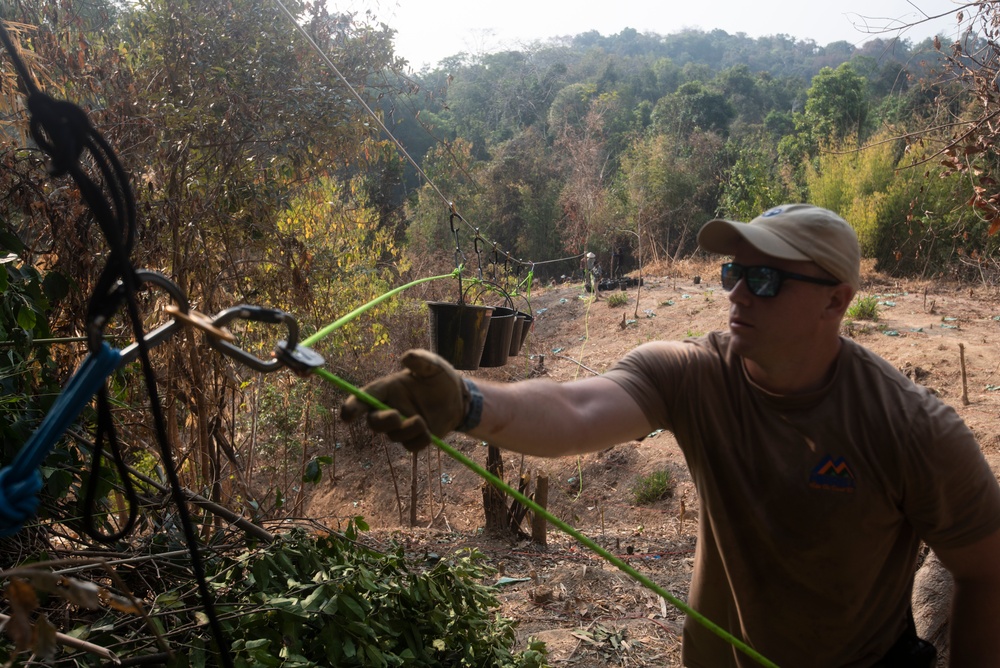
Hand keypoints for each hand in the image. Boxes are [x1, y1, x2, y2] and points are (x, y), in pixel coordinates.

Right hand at [340, 349, 466, 450]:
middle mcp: (390, 408)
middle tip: (396, 416)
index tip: (347, 416)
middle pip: (374, 422)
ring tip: (422, 421)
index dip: (353, 406)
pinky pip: (411, 446)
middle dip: (381, 422)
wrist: (458, 397)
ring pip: (394, 436)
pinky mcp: (414, 438)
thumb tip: (406, 357)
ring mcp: (401, 425)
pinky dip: (420, 441)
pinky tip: (430, 431)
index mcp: (388, 389)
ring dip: (407, 430)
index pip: (365, 397)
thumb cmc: (440, 378)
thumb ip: (421, 360)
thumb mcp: (434, 366)